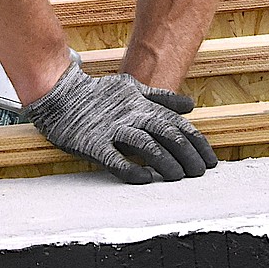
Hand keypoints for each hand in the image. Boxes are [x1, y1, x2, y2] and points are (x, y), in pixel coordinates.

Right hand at [25, 62, 217, 182]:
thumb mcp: (131, 88)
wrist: (59, 93)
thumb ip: (161, 98)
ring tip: (177, 177)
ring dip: (166, 163)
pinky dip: (130, 169)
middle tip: (198, 173)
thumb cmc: (97, 94)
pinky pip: (114, 158)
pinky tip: (144, 178)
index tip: (209, 161)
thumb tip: (190, 106)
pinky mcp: (93, 142)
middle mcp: (131, 116)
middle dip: (188, 156)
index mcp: (142, 105)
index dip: (197, 143)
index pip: (178, 124)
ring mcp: (112, 129)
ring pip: (147, 146)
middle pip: (168, 135)